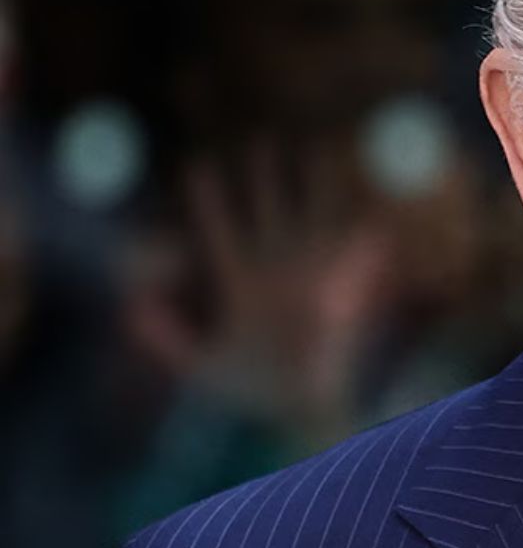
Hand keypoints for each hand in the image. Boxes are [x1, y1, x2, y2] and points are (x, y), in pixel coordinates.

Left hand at [129, 139, 393, 440]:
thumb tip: (133, 304)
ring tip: (310, 148)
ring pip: (311, 214)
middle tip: (257, 140)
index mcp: (240, 281)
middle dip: (263, 177)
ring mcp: (311, 271)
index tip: (197, 166)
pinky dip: (362, 223)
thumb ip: (167, 339)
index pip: (221, 231)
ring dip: (312, 183)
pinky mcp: (344, 284)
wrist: (304, 406)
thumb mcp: (204, 367)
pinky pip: (354, 245)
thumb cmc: (254, 388)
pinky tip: (365, 197)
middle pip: (268, 211)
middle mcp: (275, 267)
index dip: (209, 201)